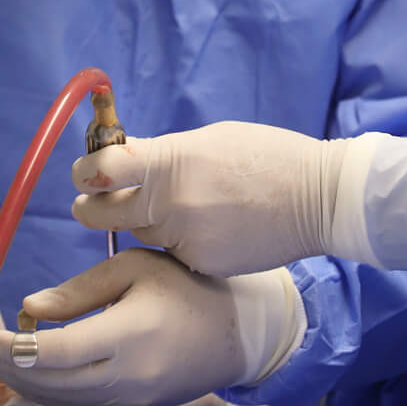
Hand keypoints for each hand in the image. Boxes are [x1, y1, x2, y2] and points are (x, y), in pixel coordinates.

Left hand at [0, 248, 301, 405]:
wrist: (241, 333)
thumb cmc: (186, 286)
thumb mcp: (134, 269)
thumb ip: (78, 291)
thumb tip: (28, 311)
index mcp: (126, 334)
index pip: (52, 353)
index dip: (7, 348)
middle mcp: (126, 375)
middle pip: (48, 385)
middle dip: (5, 369)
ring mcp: (131, 398)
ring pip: (60, 401)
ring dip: (22, 384)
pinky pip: (80, 405)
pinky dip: (49, 391)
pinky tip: (32, 371)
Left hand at [71, 123, 406, 275]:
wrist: (320, 200)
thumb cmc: (267, 157)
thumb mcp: (209, 140)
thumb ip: (161, 154)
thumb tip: (120, 161)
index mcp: (171, 162)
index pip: (101, 170)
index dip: (86, 172)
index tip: (88, 172)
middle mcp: (171, 204)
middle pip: (100, 214)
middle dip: (94, 206)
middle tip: (100, 199)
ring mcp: (185, 239)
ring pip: (139, 234)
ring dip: (146, 223)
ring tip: (184, 207)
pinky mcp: (200, 265)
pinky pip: (171, 253)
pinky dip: (178, 243)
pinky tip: (210, 228)